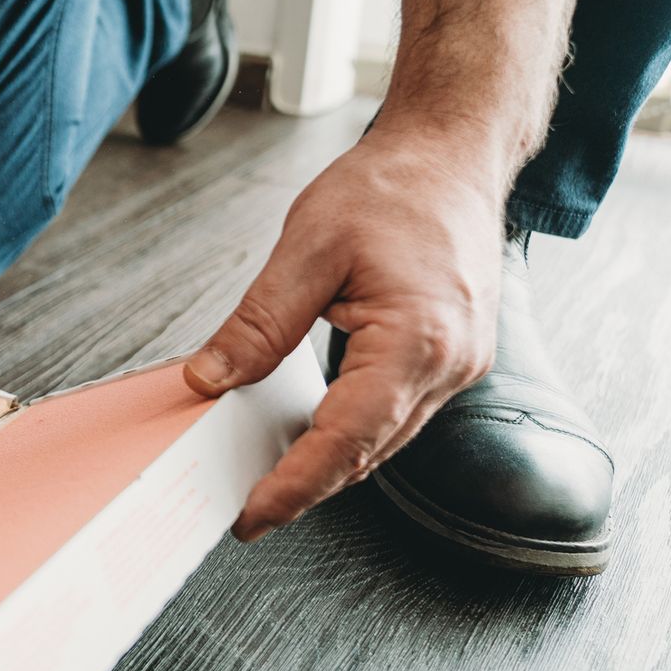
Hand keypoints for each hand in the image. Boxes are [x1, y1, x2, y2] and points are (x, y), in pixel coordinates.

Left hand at [184, 115, 509, 539]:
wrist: (453, 155)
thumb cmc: (392, 188)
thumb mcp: (307, 248)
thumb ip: (258, 323)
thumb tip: (210, 379)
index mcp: (419, 338)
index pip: (346, 437)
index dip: (296, 484)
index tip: (252, 514)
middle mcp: (450, 364)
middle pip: (368, 452)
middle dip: (306, 487)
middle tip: (245, 510)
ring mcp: (459, 366)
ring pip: (384, 440)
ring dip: (329, 464)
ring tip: (267, 480)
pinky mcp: (453, 360)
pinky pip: (397, 414)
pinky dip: (352, 432)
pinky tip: (311, 434)